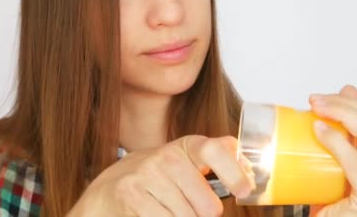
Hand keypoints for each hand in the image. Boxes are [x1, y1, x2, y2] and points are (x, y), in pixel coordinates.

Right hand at [68, 135, 253, 216]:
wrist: (108, 190)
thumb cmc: (153, 179)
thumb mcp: (184, 164)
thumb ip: (214, 163)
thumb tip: (248, 174)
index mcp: (185, 147)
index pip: (215, 150)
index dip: (234, 171)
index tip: (244, 190)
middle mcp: (167, 157)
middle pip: (208, 205)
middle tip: (187, 209)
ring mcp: (147, 174)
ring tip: (167, 211)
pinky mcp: (131, 194)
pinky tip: (155, 215)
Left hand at [308, 85, 356, 216]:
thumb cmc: (336, 195)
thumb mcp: (344, 154)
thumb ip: (351, 125)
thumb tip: (349, 89)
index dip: (351, 102)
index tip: (322, 98)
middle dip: (344, 105)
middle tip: (315, 101)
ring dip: (342, 115)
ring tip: (316, 111)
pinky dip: (337, 141)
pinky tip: (320, 130)